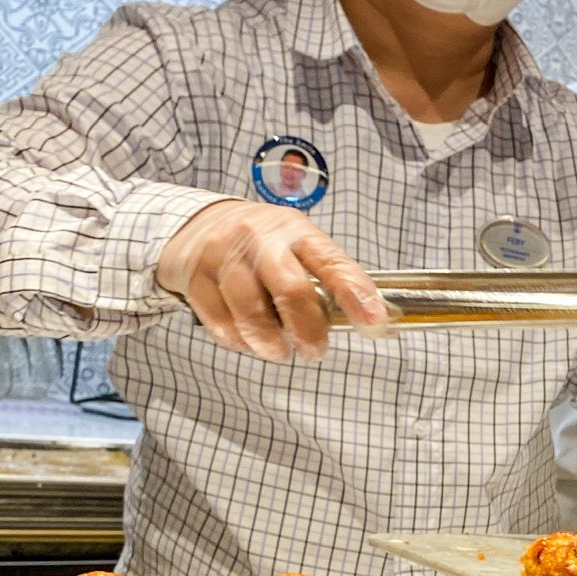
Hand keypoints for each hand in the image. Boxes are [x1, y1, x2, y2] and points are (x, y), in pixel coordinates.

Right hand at [156, 200, 390, 361]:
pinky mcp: (195, 279)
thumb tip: (381, 323)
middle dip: (309, 330)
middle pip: (292, 290)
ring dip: (271, 343)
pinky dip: (240, 341)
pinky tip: (248, 339)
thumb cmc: (261, 244)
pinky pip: (221, 323)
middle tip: (315, 351)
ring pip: (252, 312)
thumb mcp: (298, 246)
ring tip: (280, 351)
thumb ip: (331, 280)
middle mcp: (259, 239)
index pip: (332, 264)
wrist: (195, 224)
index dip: (357, 295)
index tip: (375, 325)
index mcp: (296, 231)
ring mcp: (223, 257)